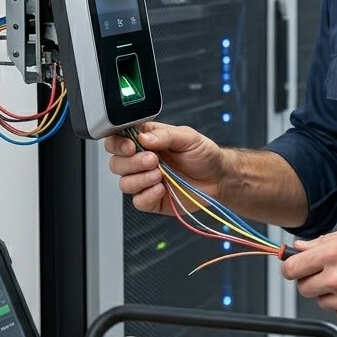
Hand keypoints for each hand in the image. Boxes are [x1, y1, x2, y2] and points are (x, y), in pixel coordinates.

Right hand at [104, 122, 225, 215]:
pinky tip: (161, 189)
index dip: (118, 143)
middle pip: (117, 163)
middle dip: (132, 162)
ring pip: (124, 183)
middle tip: (153, 160)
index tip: (130, 146)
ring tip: (160, 175)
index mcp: (147, 141)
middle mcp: (141, 161)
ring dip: (140, 179)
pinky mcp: (152, 199)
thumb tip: (143, 138)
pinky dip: (147, 195)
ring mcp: (145, 181)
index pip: (119, 139)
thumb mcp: (188, 137)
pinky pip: (138, 201)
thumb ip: (165, 136)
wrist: (219, 178)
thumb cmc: (204, 155)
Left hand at [280, 223, 336, 326]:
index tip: (293, 268)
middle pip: (303, 288)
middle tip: (325, 274)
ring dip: (330, 293)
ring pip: (321, 301)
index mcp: (333, 254)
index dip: (290, 268)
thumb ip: (324, 241)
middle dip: (310, 280)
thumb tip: (302, 247)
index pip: (292, 268)